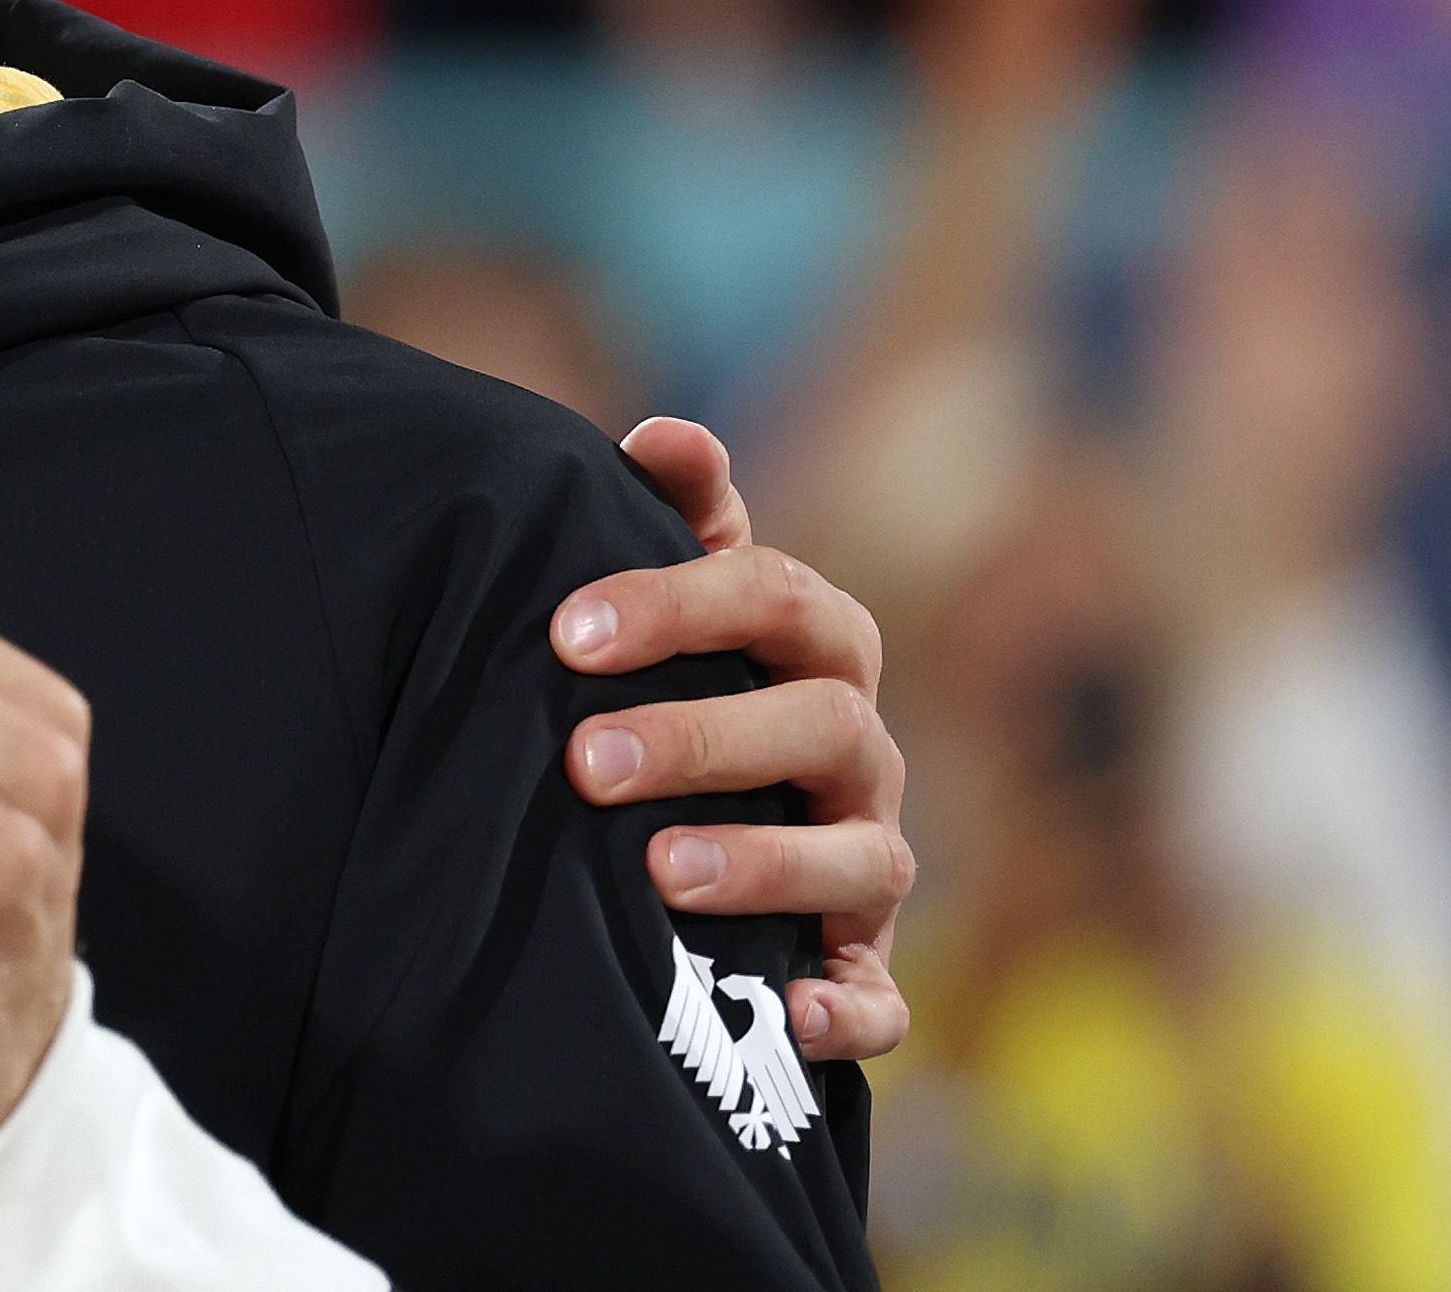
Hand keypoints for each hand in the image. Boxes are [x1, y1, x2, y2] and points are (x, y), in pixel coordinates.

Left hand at [557, 418, 912, 1062]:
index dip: (677, 603)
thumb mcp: (672, 591)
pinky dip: (850, 1009)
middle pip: (818, 723)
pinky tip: (789, 1015)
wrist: (697, 801)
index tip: (568, 630)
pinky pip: (883, 996)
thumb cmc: (676, 675)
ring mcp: (868, 854)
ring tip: (660, 869)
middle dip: (704, 736)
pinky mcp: (859, 958)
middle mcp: (857, 745)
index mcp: (816, 643)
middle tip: (586, 759)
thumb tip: (665, 435)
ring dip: (765, 863)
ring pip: (861, 857)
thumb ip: (674, 514)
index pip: (773, 595)